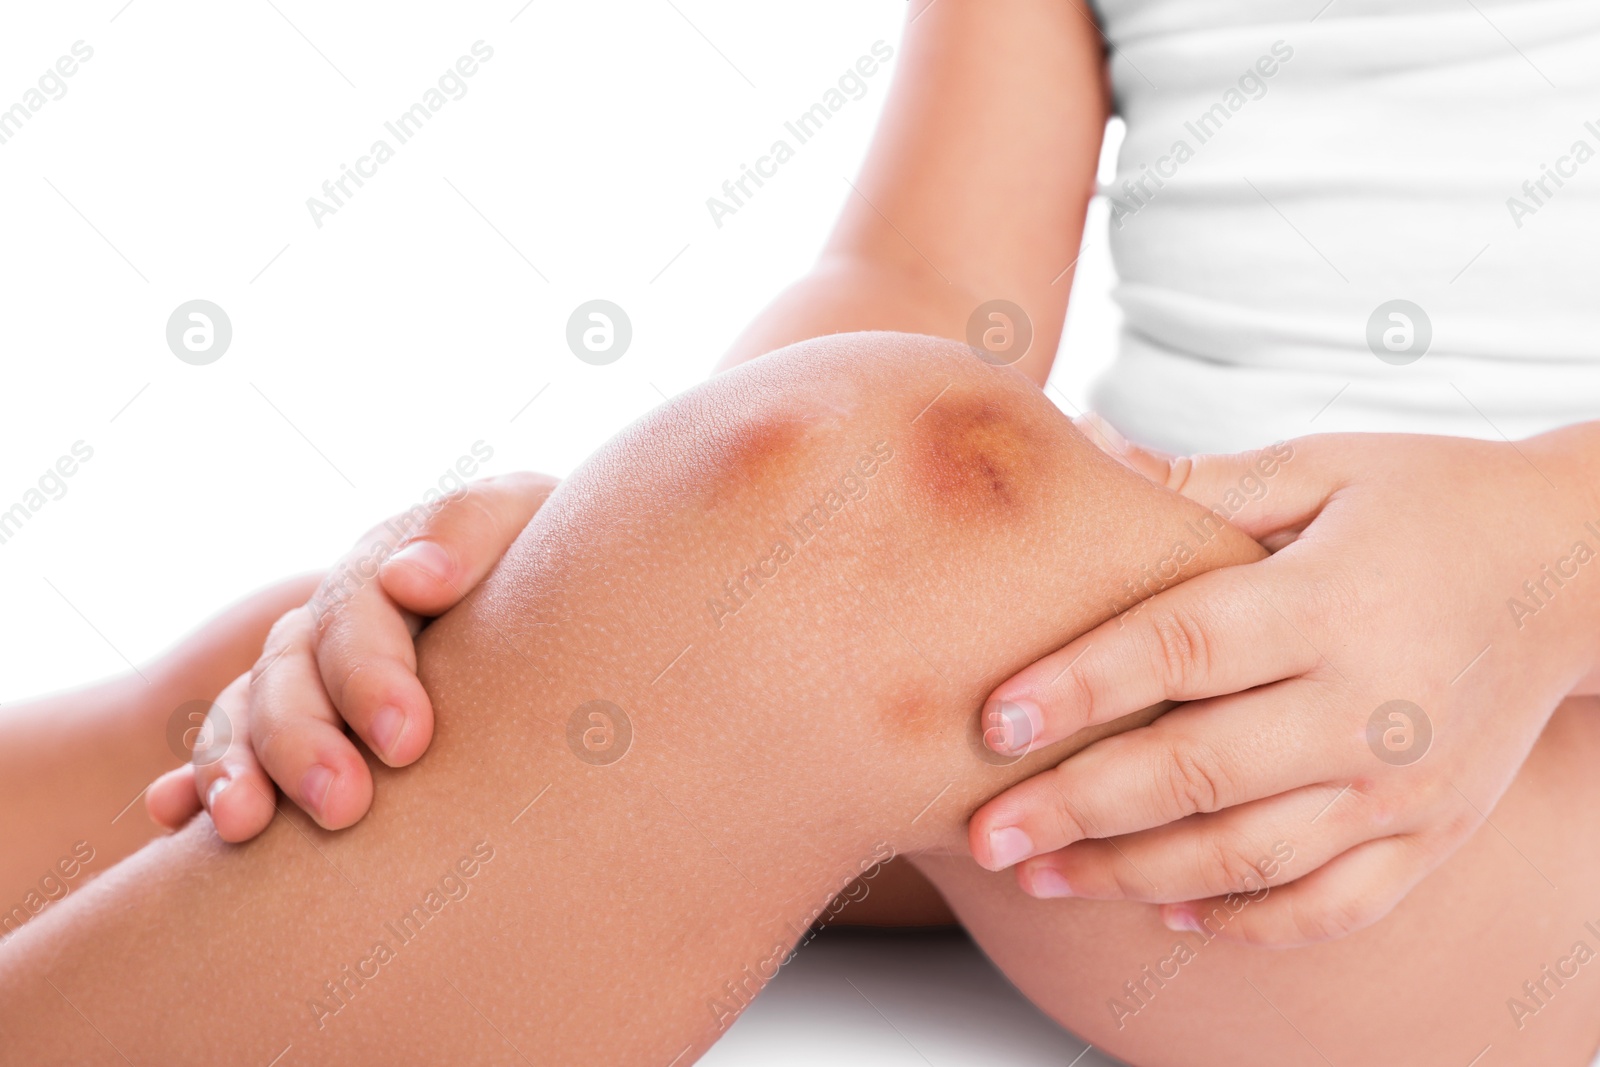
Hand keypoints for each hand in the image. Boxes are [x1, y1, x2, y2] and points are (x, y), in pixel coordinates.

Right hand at [146, 472, 557, 840]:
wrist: (557, 586)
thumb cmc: (558, 558)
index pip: (364, 607)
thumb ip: (472, 532)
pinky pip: (228, 744)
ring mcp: (313, 663)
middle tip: (344, 804)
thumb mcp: (527, 519)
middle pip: (297, 666)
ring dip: (238, 764)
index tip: (407, 740)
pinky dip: (197, 777)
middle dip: (308, 739)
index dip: (373, 673)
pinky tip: (176, 815)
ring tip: (244, 828)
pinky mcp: (299, 716)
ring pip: (250, 707)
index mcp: (398, 562)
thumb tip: (411, 578)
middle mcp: (345, 611)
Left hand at [968, 422, 1599, 945]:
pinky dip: (1248, 919)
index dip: (1080, 688)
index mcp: (1333, 601)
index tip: (992, 723)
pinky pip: (1332, 905)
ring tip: (1042, 878)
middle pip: (1197, 771)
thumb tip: (1080, 442)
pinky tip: (1169, 912)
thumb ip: (1200, 483)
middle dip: (1077, 809)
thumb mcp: (1324, 468)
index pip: (1182, 651)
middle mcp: (1371, 704)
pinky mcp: (1434, 834)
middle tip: (983, 834)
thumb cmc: (1430, 501)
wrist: (1579, 566)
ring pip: (1249, 856)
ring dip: (1134, 876)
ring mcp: (1407, 784)